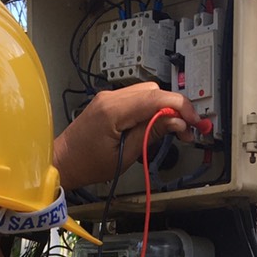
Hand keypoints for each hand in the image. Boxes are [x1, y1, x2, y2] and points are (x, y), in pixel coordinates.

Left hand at [52, 83, 205, 191]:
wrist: (62, 161)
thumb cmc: (87, 164)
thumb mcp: (125, 156)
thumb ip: (151, 135)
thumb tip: (176, 121)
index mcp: (113, 110)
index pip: (156, 98)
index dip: (181, 107)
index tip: (194, 122)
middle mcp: (111, 97)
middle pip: (155, 91)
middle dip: (175, 108)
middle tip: (186, 130)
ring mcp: (109, 97)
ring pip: (148, 92)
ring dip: (165, 108)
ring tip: (174, 130)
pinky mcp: (110, 101)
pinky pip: (137, 98)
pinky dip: (152, 108)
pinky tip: (157, 124)